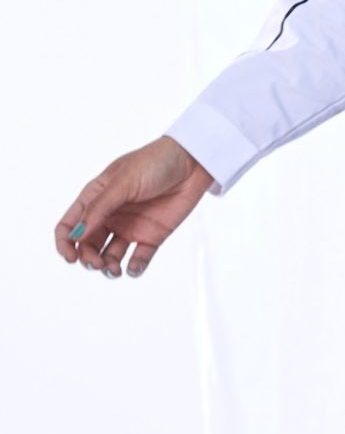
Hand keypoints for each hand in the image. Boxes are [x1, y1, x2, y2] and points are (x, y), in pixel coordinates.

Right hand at [54, 136, 215, 279]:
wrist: (191, 163)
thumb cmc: (153, 163)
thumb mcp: (122, 183)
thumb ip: (100, 208)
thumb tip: (77, 235)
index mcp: (95, 198)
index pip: (70, 225)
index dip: (65, 243)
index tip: (70, 258)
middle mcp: (109, 215)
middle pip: (88, 245)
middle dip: (89, 259)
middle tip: (98, 264)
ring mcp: (130, 227)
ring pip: (111, 256)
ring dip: (108, 267)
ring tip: (115, 269)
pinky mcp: (152, 236)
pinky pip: (139, 258)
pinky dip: (134, 268)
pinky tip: (133, 268)